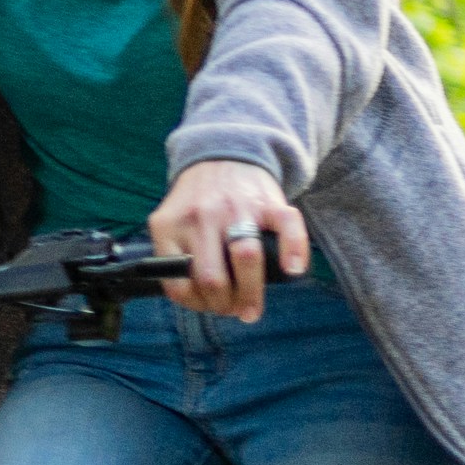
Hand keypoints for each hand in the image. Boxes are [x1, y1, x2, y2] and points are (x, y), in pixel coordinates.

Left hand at [148, 160, 307, 319]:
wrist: (224, 154)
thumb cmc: (199, 202)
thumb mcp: (172, 223)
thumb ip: (174, 256)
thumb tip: (196, 300)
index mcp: (170, 226)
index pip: (178, 282)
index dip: (195, 304)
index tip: (207, 307)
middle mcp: (201, 217)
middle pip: (213, 278)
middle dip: (224, 306)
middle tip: (232, 310)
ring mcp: (236, 208)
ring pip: (246, 258)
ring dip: (251, 293)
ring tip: (251, 307)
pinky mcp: (268, 201)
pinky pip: (287, 228)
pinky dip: (294, 252)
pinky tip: (292, 271)